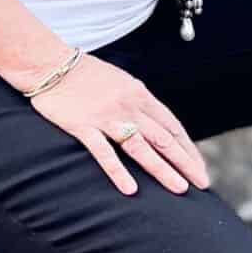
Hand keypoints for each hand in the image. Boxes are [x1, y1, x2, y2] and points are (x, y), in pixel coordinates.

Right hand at [26, 54, 211, 196]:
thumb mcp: (120, 82)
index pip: (171, 126)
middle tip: (202, 183)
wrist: (49, 63)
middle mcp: (128, 106)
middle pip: (164, 139)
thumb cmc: (84, 74)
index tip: (198, 166)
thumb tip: (154, 123)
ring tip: (179, 188)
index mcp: (140, 94)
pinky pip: (104, 153)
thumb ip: (137, 102)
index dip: (188, 148)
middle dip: (185, 162)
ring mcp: (106, 117)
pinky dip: (118, 171)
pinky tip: (131, 189)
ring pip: (141, 147)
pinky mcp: (83, 127)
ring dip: (163, 169)